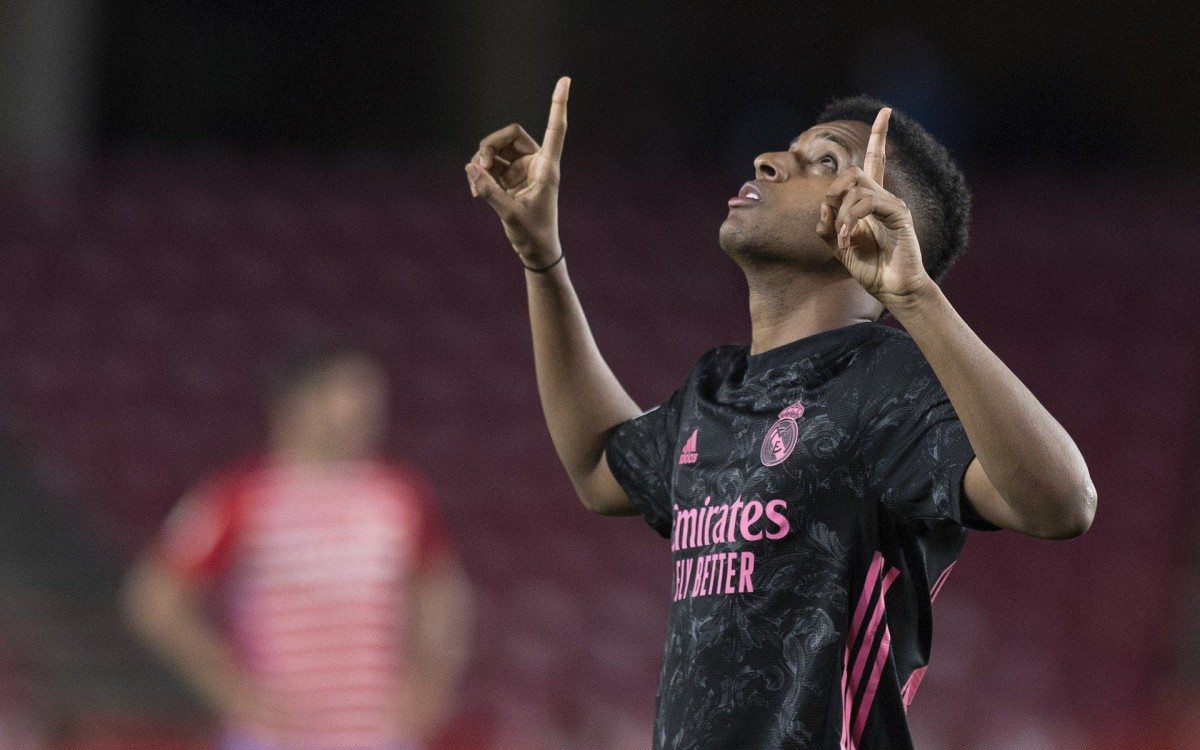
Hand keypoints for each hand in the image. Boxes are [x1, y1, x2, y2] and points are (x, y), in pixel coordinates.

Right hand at [465, 77, 569, 266]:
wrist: (535, 252)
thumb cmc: (533, 234)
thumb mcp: (510, 214)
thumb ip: (489, 191)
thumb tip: (471, 167)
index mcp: (546, 168)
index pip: (555, 129)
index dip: (558, 104)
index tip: (565, 79)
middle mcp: (536, 164)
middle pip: (510, 134)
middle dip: (489, 147)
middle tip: (479, 167)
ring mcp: (521, 170)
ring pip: (496, 149)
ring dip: (481, 162)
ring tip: (476, 186)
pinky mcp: (509, 179)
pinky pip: (489, 165)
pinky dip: (479, 174)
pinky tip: (475, 190)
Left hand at [816, 108, 934, 308]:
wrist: (892, 289)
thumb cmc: (869, 268)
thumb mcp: (837, 246)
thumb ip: (827, 225)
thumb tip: (824, 206)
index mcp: (871, 202)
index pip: (876, 161)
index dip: (879, 137)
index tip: (885, 111)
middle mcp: (883, 198)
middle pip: (854, 172)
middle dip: (834, 192)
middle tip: (832, 220)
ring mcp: (892, 204)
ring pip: (857, 187)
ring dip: (841, 214)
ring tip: (841, 238)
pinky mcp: (898, 215)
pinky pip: (867, 203)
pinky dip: (850, 220)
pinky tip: (847, 240)